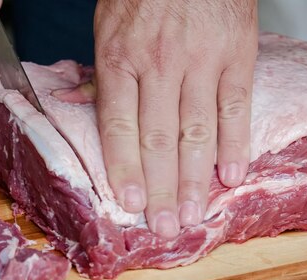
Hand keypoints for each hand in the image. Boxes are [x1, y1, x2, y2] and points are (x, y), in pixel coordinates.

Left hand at [95, 0, 257, 237]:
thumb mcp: (107, 25)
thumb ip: (97, 73)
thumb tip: (69, 104)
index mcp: (120, 58)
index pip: (119, 125)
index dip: (124, 168)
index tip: (129, 203)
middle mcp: (160, 64)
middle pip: (159, 138)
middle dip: (161, 189)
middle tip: (164, 227)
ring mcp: (202, 60)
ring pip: (198, 131)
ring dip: (195, 179)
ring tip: (193, 215)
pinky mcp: (238, 54)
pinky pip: (236, 107)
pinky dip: (235, 144)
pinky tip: (231, 176)